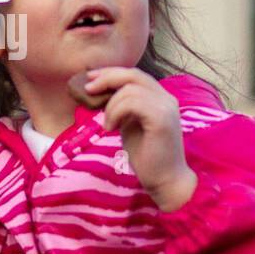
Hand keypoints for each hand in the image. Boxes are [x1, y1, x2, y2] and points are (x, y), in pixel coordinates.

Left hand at [84, 67, 197, 211]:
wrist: (165, 181)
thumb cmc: (147, 156)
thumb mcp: (129, 125)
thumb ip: (122, 108)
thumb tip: (100, 94)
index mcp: (160, 98)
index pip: (134, 75)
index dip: (111, 73)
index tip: (91, 77)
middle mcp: (166, 98)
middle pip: (133, 75)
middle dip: (107, 78)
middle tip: (88, 89)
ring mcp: (166, 107)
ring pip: (129, 90)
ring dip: (110, 106)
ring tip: (107, 125)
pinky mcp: (161, 119)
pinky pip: (133, 103)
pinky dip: (116, 112)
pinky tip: (111, 128)